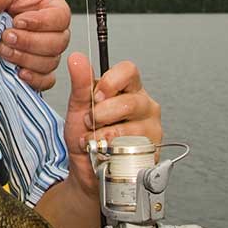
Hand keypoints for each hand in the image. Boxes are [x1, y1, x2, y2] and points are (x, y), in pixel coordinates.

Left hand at [0, 0, 70, 90]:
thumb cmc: (4, 3)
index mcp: (55, 9)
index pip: (60, 18)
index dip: (40, 22)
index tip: (18, 21)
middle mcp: (57, 33)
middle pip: (57, 43)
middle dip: (29, 42)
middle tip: (6, 37)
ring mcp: (50, 54)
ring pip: (50, 62)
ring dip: (25, 58)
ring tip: (4, 50)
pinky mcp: (41, 71)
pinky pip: (46, 81)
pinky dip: (34, 79)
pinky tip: (18, 72)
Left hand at [62, 53, 161, 198]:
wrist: (86, 169)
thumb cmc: (86, 136)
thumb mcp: (78, 107)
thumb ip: (80, 83)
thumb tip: (76, 58)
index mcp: (129, 88)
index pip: (129, 71)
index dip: (111, 82)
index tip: (96, 96)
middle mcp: (144, 105)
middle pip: (129, 102)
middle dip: (102, 115)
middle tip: (90, 122)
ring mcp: (152, 129)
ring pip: (131, 129)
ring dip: (104, 137)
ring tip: (94, 141)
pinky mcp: (152, 152)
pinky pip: (133, 150)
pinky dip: (112, 153)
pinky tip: (104, 153)